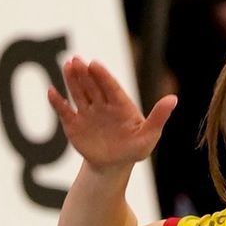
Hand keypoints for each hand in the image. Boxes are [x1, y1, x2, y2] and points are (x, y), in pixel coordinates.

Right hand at [47, 55, 176, 172]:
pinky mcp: (73, 124)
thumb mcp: (149, 136)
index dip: (103, 76)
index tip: (95, 64)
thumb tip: (173, 98)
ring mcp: (87, 112)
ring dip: (71, 80)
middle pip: (92, 86)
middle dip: (84, 74)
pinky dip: (57, 102)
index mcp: (120, 104)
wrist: (113, 166)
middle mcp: (102, 104)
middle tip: (76, 60)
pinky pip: (64, 111)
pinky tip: (51, 92)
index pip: (110, 87)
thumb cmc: (134, 149)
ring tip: (67, 66)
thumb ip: (158, 117)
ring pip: (78, 93)